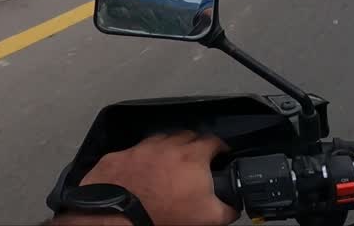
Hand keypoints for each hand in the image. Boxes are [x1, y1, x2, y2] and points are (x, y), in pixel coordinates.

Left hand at [52, 132, 237, 225]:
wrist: (122, 215)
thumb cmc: (166, 213)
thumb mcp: (208, 217)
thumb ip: (228, 210)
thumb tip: (234, 208)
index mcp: (193, 156)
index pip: (214, 141)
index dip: (220, 148)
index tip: (221, 154)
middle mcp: (168, 144)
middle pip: (187, 136)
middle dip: (194, 144)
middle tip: (195, 159)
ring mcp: (141, 148)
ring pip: (160, 139)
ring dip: (167, 147)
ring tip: (167, 163)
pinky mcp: (119, 156)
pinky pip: (134, 152)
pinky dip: (140, 158)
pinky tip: (140, 170)